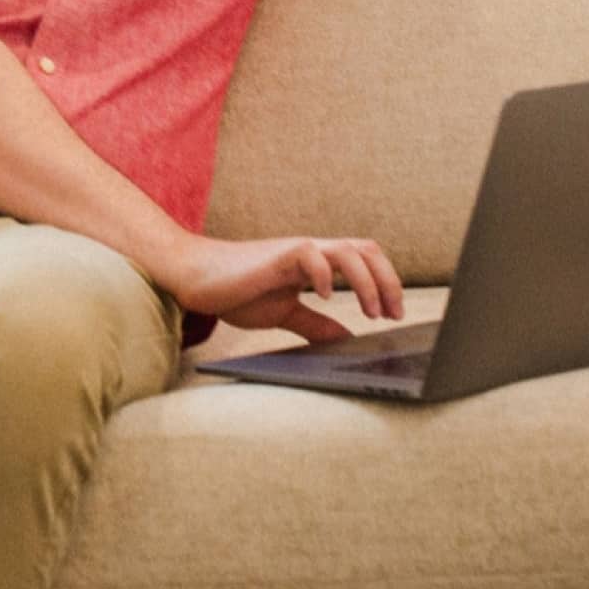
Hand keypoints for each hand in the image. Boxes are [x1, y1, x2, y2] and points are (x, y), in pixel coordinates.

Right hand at [161, 233, 405, 343]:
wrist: (194, 276)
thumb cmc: (234, 290)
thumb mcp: (284, 313)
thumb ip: (314, 323)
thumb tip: (345, 339)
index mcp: (315, 263)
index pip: (364, 259)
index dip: (386, 283)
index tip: (394, 315)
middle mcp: (310, 251)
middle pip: (366, 249)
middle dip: (388, 281)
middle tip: (393, 314)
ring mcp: (294, 250)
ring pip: (347, 251)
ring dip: (367, 282)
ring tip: (370, 311)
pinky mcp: (276, 255)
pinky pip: (310, 254)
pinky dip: (326, 275)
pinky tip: (325, 296)